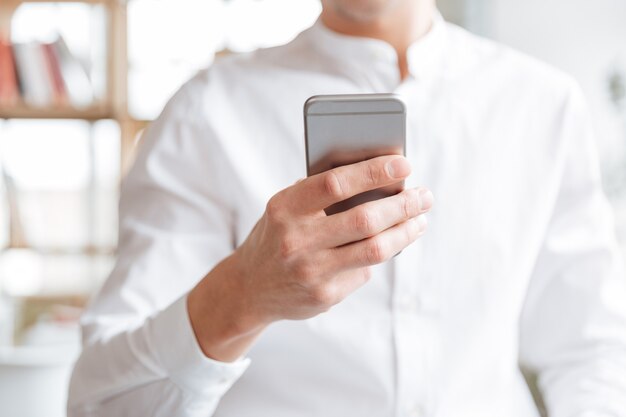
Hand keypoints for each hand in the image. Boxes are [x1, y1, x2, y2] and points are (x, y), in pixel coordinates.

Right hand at [188, 155, 432, 360]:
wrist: (249, 288)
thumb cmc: (277, 236)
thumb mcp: (286, 208)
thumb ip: (321, 194)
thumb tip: (380, 178)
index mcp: (285, 208)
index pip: (336, 183)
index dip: (374, 172)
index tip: (404, 165)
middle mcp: (296, 241)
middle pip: (365, 219)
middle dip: (404, 205)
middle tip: (425, 196)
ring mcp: (311, 272)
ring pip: (375, 249)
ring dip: (406, 232)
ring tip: (420, 219)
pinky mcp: (324, 296)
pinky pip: (365, 271)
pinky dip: (378, 254)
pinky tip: (386, 244)